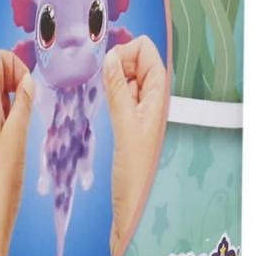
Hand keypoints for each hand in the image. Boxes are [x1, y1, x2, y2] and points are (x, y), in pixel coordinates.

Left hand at [0, 45, 31, 255]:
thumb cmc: (2, 180)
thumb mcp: (17, 137)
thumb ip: (21, 104)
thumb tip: (27, 79)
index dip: (16, 64)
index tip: (32, 85)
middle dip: (19, 78)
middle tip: (34, 101)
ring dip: (18, 97)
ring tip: (32, 117)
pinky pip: (0, 112)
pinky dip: (14, 112)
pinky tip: (25, 130)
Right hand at [102, 35, 171, 255]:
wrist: (132, 204)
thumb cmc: (134, 170)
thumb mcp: (124, 124)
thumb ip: (118, 88)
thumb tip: (110, 56)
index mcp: (158, 97)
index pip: (148, 52)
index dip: (127, 51)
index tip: (108, 65)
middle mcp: (151, 99)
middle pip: (137, 59)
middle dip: (117, 61)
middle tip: (101, 79)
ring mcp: (140, 108)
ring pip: (126, 75)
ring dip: (111, 77)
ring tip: (98, 92)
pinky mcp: (128, 119)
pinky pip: (119, 92)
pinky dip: (108, 90)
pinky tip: (98, 103)